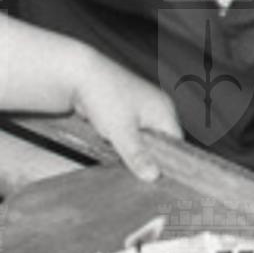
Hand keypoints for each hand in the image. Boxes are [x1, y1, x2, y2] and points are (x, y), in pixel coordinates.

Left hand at [70, 54, 183, 181]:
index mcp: (164, 109)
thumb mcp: (122, 131)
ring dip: (131, 148)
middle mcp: (155, 107)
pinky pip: (128, 133)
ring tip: (120, 155)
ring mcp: (139, 108)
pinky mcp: (123, 110)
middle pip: (159, 142)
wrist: (77, 74)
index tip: (156, 178)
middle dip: (147, 156)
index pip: (176, 143)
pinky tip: (111, 146)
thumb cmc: (104, 94)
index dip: (167, 161)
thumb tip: (153, 176)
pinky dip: (121, 141)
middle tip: (135, 170)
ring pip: (141, 138)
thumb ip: (138, 156)